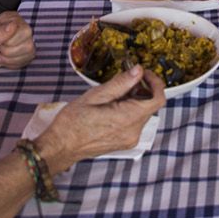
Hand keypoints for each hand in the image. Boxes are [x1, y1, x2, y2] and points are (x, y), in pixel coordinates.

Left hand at [0, 12, 34, 82]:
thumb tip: (13, 25)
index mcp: (10, 18)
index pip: (24, 31)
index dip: (11, 42)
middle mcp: (19, 26)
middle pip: (29, 43)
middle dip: (10, 52)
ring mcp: (22, 38)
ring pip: (30, 52)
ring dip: (12, 59)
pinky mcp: (23, 50)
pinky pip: (28, 59)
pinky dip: (14, 63)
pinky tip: (4, 60)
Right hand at [36, 66, 165, 170]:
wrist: (60, 147)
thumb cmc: (72, 122)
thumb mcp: (95, 96)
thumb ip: (120, 83)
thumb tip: (138, 71)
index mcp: (127, 119)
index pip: (157, 99)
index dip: (155, 82)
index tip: (144, 72)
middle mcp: (133, 132)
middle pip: (150, 105)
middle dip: (142, 89)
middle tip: (125, 79)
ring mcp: (130, 140)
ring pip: (143, 113)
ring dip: (135, 99)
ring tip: (114, 93)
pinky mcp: (125, 143)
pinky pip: (135, 122)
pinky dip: (130, 110)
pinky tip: (113, 106)